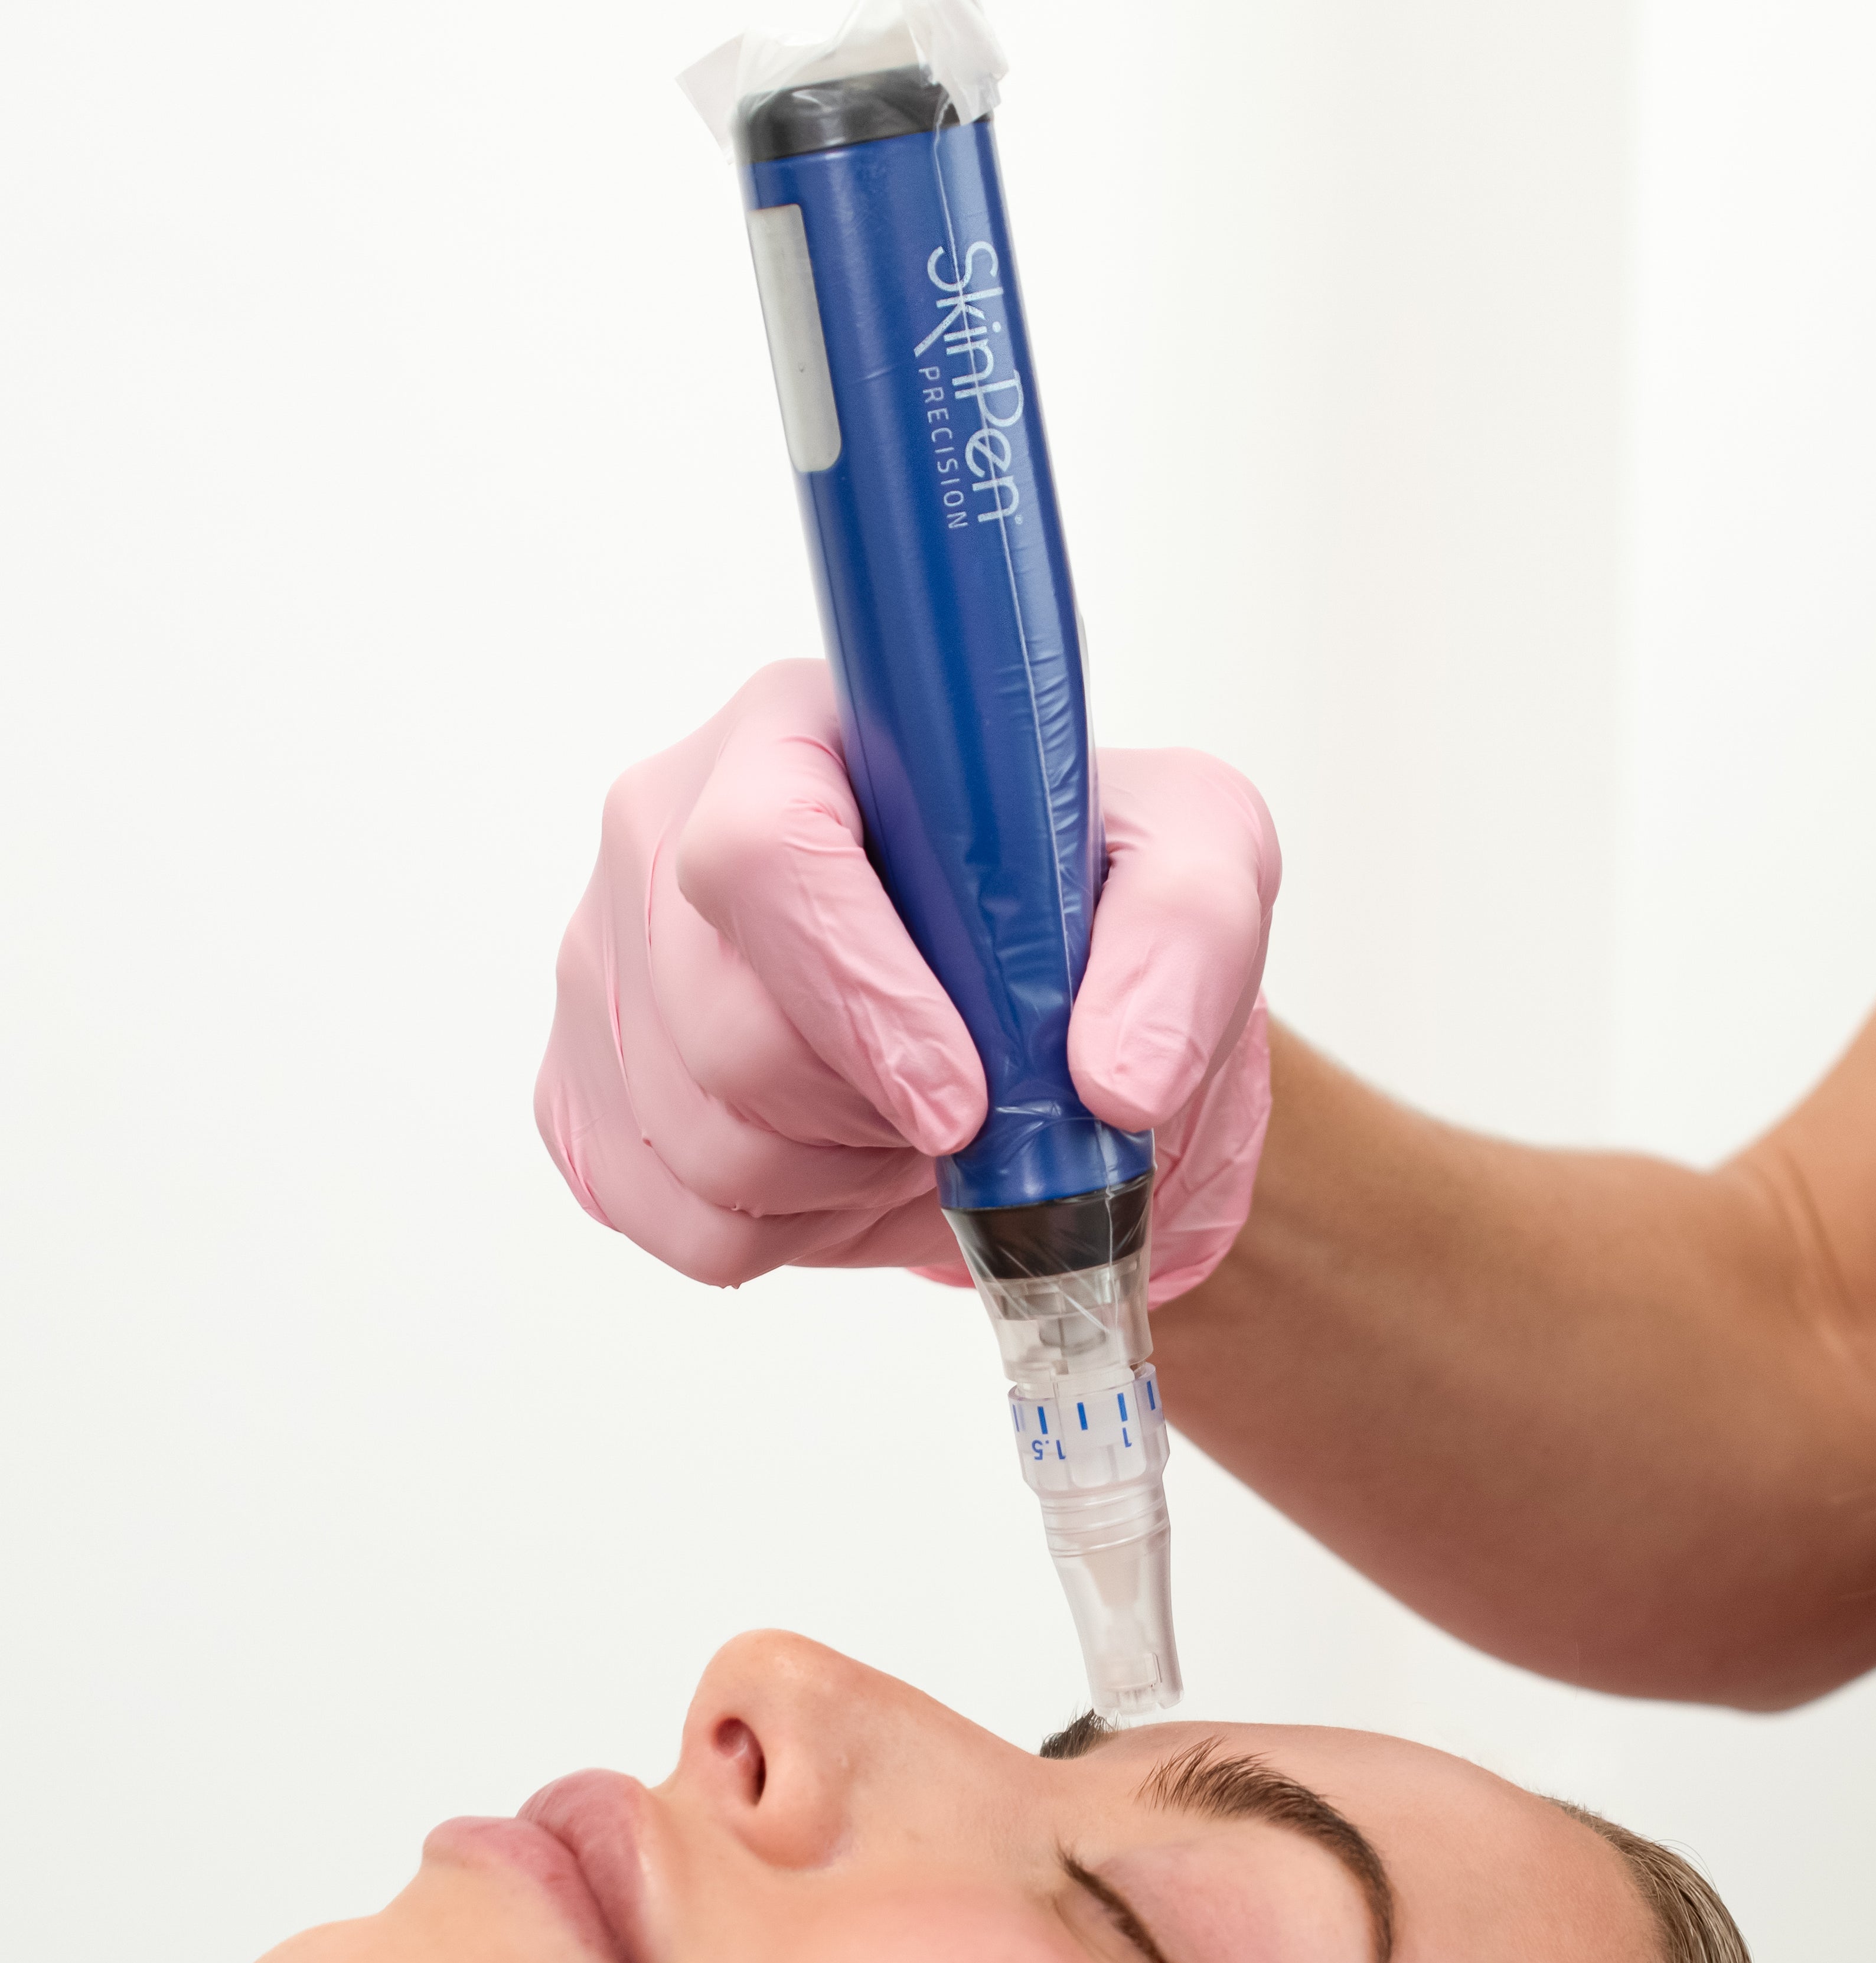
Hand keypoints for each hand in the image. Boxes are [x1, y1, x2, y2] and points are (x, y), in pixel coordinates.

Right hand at [534, 662, 1278, 1290]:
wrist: (1033, 999)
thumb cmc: (1086, 904)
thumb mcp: (1198, 867)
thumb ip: (1184, 940)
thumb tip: (1115, 1077)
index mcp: (794, 732)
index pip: (761, 852)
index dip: (857, 998)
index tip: (962, 1101)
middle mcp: (662, 826)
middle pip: (728, 1031)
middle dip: (876, 1114)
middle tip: (971, 1102)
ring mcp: (606, 961)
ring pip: (702, 1143)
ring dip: (847, 1178)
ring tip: (918, 1121)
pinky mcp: (591, 1087)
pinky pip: (681, 1221)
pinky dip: (795, 1230)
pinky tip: (852, 1160)